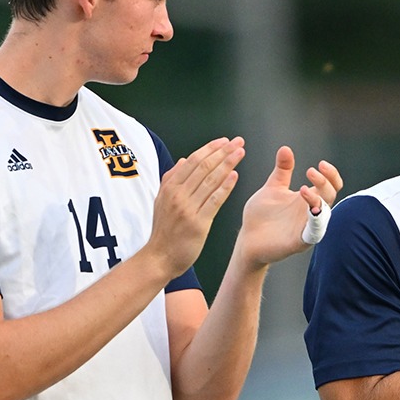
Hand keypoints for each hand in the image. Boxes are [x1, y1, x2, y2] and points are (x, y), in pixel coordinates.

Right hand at [145, 136, 244, 279]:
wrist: (160, 257)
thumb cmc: (164, 231)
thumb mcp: (161, 201)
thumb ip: (171, 179)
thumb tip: (184, 160)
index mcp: (170, 187)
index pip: (193, 161)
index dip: (210, 149)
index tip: (225, 141)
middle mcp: (178, 195)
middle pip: (203, 167)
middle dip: (223, 152)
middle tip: (238, 142)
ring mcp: (188, 208)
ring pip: (210, 180)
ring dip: (227, 164)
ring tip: (240, 153)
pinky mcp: (198, 223)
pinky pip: (213, 201)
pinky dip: (224, 187)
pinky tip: (235, 176)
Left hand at [233, 146, 342, 267]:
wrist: (247, 239)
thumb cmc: (261, 216)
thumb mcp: (273, 188)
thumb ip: (282, 170)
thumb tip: (286, 148)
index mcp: (306, 199)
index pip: (329, 185)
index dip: (331, 174)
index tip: (321, 164)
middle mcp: (310, 213)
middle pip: (330, 196)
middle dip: (326, 182)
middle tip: (311, 171)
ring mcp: (306, 228)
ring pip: (324, 214)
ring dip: (318, 200)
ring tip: (303, 189)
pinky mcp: (299, 242)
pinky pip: (314, 232)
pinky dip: (315, 221)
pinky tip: (309, 210)